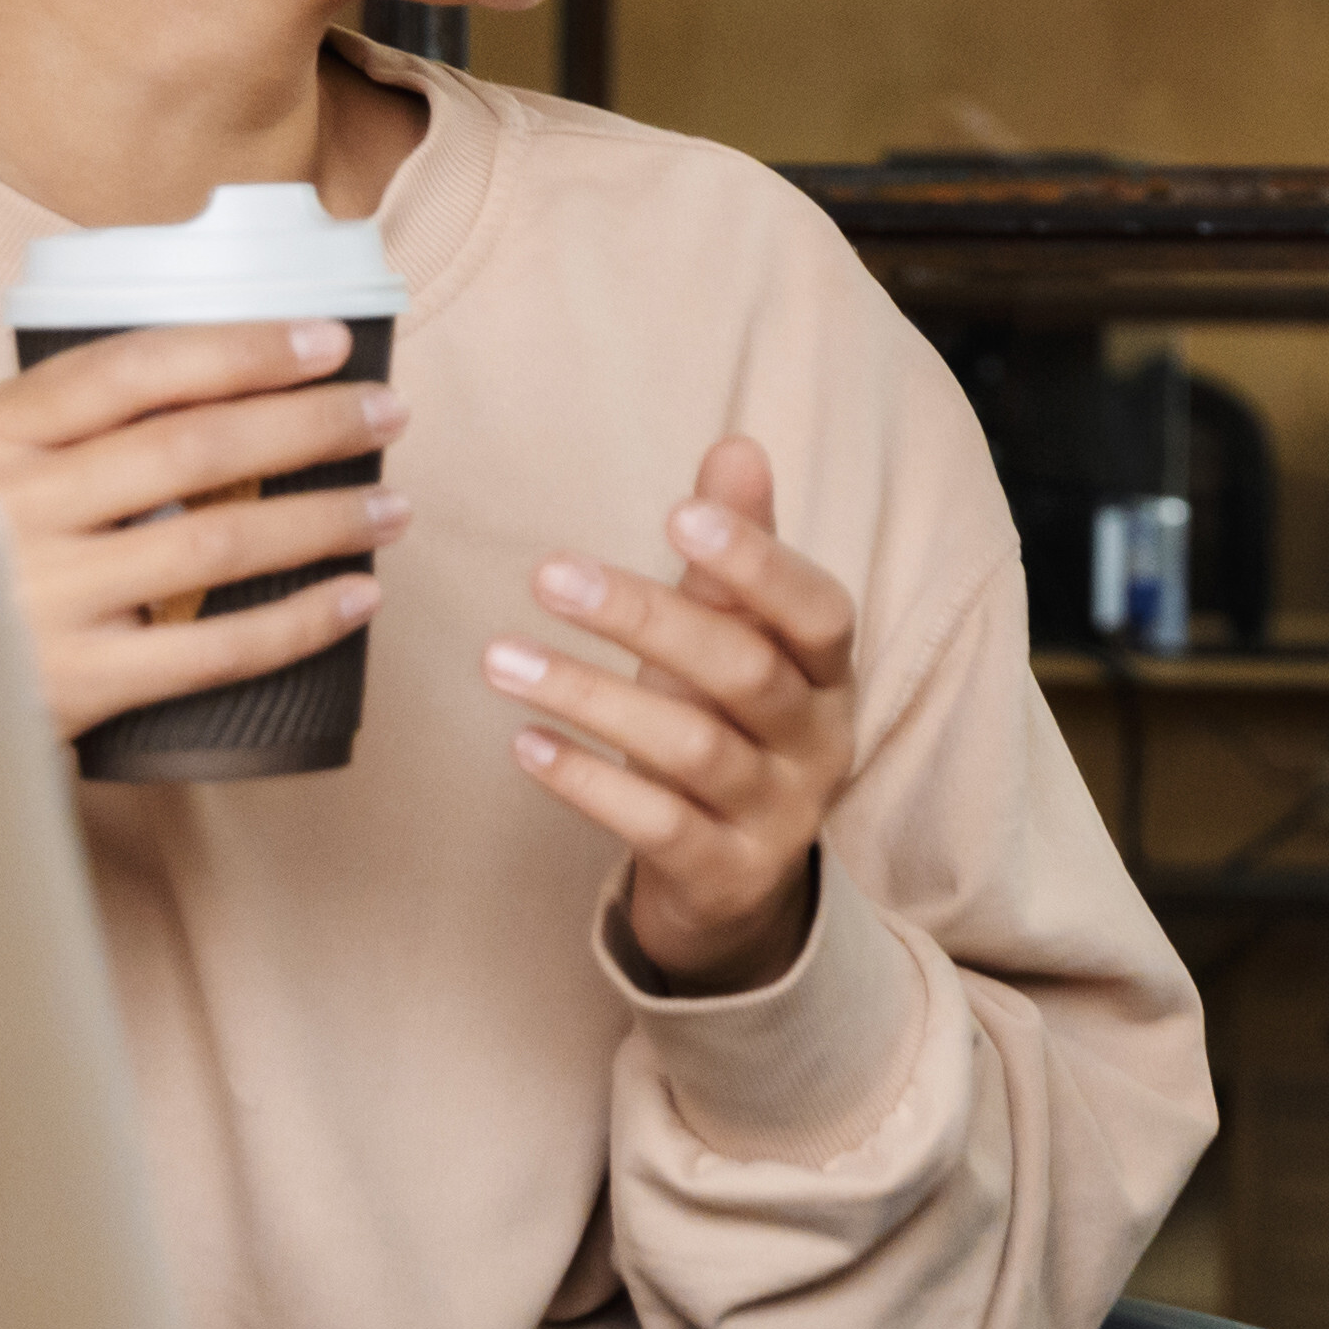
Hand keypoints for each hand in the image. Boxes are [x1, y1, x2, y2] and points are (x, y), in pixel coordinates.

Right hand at [0, 319, 408, 748]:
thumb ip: (77, 426)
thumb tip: (241, 377)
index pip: (133, 368)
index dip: (242, 350)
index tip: (330, 342)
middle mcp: (9, 509)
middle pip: (192, 449)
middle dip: (310, 425)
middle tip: (388, 413)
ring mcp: (41, 600)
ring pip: (217, 542)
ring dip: (325, 519)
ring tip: (391, 505)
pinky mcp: (75, 684)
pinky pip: (213, 649)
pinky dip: (299, 621)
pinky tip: (358, 597)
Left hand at [491, 435, 859, 996]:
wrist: (737, 882)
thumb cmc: (730, 728)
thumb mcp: (741, 640)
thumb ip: (738, 551)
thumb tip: (736, 446)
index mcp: (829, 674)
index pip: (817, 610)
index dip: (757, 562)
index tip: (677, 513)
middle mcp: (817, 743)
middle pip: (743, 673)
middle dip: (645, 619)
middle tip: (547, 573)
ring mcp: (776, 816)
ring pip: (690, 750)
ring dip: (590, 696)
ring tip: (499, 658)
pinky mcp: (724, 877)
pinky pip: (656, 826)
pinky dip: (588, 783)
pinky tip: (523, 744)